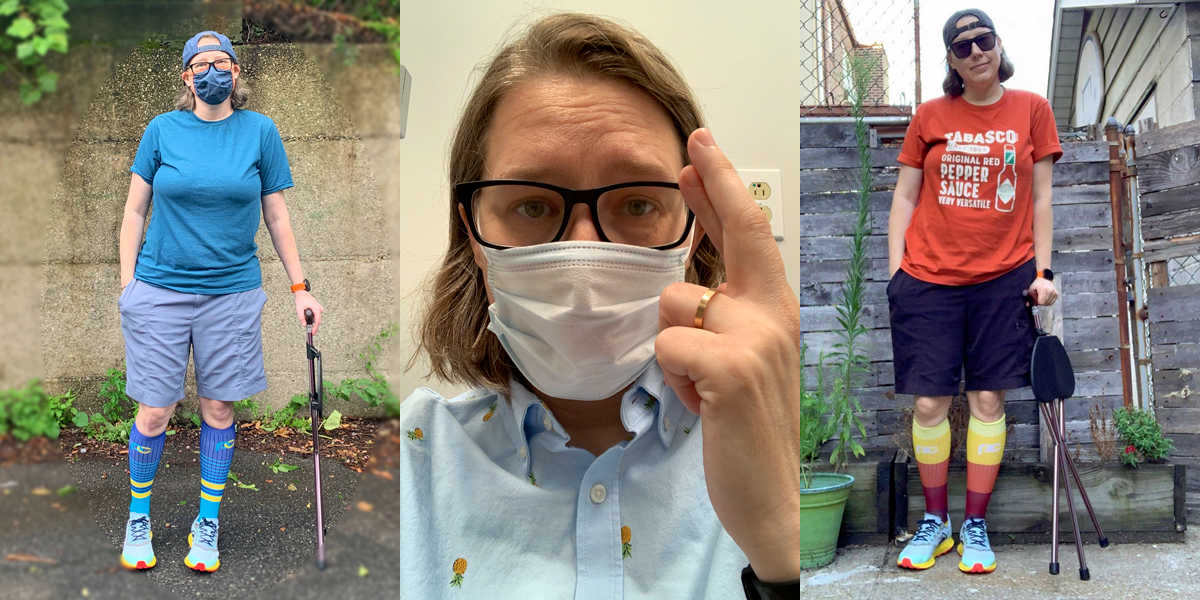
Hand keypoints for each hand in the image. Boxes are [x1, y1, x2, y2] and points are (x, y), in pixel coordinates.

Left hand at [294, 290, 323, 333]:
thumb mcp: (299, 309)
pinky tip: (305, 312)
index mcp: (316, 309)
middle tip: (305, 323)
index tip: (313, 333)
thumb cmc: (301, 299)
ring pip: (316, 318)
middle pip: (317, 320)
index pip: (318, 321)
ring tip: (303, 312)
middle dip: (311, 323)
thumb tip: (304, 325)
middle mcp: (319, 309)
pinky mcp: (317, 309)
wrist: (302, 293)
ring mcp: (319, 309)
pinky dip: (310, 316)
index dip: (315, 328)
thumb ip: (301, 318)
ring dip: (310, 318)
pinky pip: (315, 315)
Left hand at [654, 128, 801, 582]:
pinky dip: (671, 379)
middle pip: (738, 232)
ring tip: (700, 388)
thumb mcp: (741, 365)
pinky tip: (699, 405)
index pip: (749, 236)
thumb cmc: (748, 430)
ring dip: (672, 348)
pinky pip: (667, 346)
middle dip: (714, 181)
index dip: (723, 188)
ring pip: (673, 302)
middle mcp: (773, 316)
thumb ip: (723, 319)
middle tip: (694, 142)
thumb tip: (688, 283)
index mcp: (775, 313)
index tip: (702, 147)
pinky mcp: (732, 370)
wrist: (772, 499)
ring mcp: (757, 339)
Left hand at [1027, 276, 1057, 305]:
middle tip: (1038, 299)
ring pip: (1048, 303)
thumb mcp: (1031, 289)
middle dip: (1040, 303)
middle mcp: (1050, 290)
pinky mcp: (1056, 293)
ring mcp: (1054, 292)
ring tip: (1042, 298)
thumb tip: (1027, 305)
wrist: (1043, 280)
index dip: (1037, 303)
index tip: (1035, 301)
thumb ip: (1029, 297)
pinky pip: (1052, 302)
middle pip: (1045, 303)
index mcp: (1043, 289)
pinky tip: (1045, 298)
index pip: (1041, 302)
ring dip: (1044, 303)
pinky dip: (1048, 302)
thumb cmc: (1036, 284)